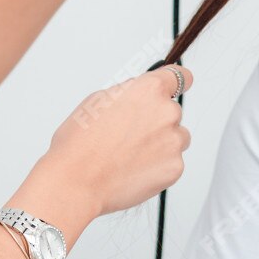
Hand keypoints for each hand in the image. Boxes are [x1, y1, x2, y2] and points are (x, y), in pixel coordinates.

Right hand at [42, 63, 194, 216]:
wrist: (78, 181)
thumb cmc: (80, 144)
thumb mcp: (99, 101)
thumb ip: (129, 95)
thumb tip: (139, 98)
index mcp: (149, 90)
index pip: (180, 77)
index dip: (178, 82)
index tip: (180, 85)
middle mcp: (167, 112)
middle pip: (172, 113)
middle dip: (156, 122)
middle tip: (129, 136)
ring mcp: (174, 141)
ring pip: (176, 139)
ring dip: (161, 144)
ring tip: (130, 155)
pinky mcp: (175, 167)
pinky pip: (172, 163)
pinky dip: (158, 167)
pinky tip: (133, 169)